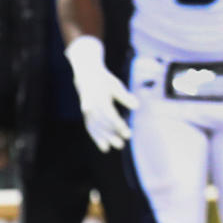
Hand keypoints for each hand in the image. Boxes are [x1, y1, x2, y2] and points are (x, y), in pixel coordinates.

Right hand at [64, 36, 138, 151]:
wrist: (86, 74)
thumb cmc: (104, 80)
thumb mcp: (116, 85)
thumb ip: (125, 96)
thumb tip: (137, 106)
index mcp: (99, 97)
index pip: (109, 115)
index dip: (118, 125)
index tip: (127, 134)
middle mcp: (91, 106)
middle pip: (101, 124)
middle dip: (111, 134)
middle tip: (122, 144)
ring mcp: (87, 111)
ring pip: (95, 127)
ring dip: (103, 138)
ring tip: (114, 147)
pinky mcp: (86, 114)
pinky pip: (90, 127)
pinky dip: (96, 137)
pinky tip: (104, 146)